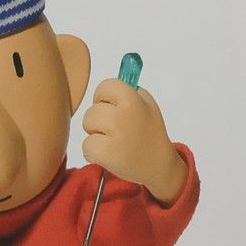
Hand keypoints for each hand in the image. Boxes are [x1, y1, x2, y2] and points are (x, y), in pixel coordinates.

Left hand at [80, 76, 184, 201]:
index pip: (104, 86)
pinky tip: (108, 155)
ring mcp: (114, 135)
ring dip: (95, 135)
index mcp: (133, 99)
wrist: (159, 164)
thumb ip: (129, 90)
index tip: (112, 107)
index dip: (104, 97)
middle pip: (92, 110)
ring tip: (112, 141)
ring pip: (87, 127)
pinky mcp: (106, 154)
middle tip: (114, 130)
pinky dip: (93, 152)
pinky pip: (86, 146)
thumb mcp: (147, 103)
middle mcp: (123, 115)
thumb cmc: (150, 131)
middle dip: (98, 120)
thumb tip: (111, 81)